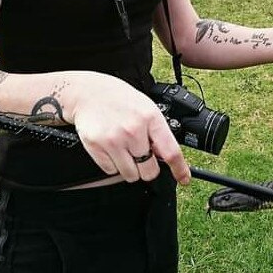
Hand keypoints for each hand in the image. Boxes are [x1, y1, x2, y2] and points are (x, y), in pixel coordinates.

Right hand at [66, 73, 190, 185]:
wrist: (88, 93)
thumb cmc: (119, 100)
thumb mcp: (145, 107)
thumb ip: (156, 131)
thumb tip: (165, 156)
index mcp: (150, 118)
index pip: (171, 151)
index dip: (179, 170)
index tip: (184, 179)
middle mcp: (133, 130)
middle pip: (150, 171)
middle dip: (147, 167)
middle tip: (140, 155)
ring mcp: (115, 140)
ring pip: (131, 175)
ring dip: (129, 168)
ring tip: (123, 149)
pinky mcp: (97, 148)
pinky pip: (111, 172)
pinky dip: (112, 165)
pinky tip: (111, 147)